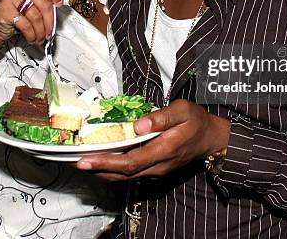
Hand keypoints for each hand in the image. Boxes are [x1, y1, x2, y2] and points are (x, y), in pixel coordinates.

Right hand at [0, 0, 71, 50]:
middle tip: (50, 31)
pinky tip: (31, 37)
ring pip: (36, 16)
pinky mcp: (3, 9)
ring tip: (40, 36)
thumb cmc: (16, 12)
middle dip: (50, 22)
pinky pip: (26, 25)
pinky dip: (32, 35)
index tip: (59, 4)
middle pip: (44, 2)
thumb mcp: (36, 2)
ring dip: (41, 31)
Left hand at [76, 99, 230, 179]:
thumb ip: (161, 117)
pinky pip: (130, 172)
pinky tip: (102, 161)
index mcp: (163, 150)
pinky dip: (113, 169)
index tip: (86, 160)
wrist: (211, 138)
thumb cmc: (196, 121)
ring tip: (83, 162)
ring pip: (125, 176)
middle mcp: (158, 165)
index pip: (129, 162)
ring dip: (103, 171)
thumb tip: (138, 124)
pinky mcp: (155, 168)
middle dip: (97, 169)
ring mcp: (156, 169)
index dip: (106, 163)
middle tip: (75, 162)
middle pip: (123, 173)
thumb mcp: (183, 111)